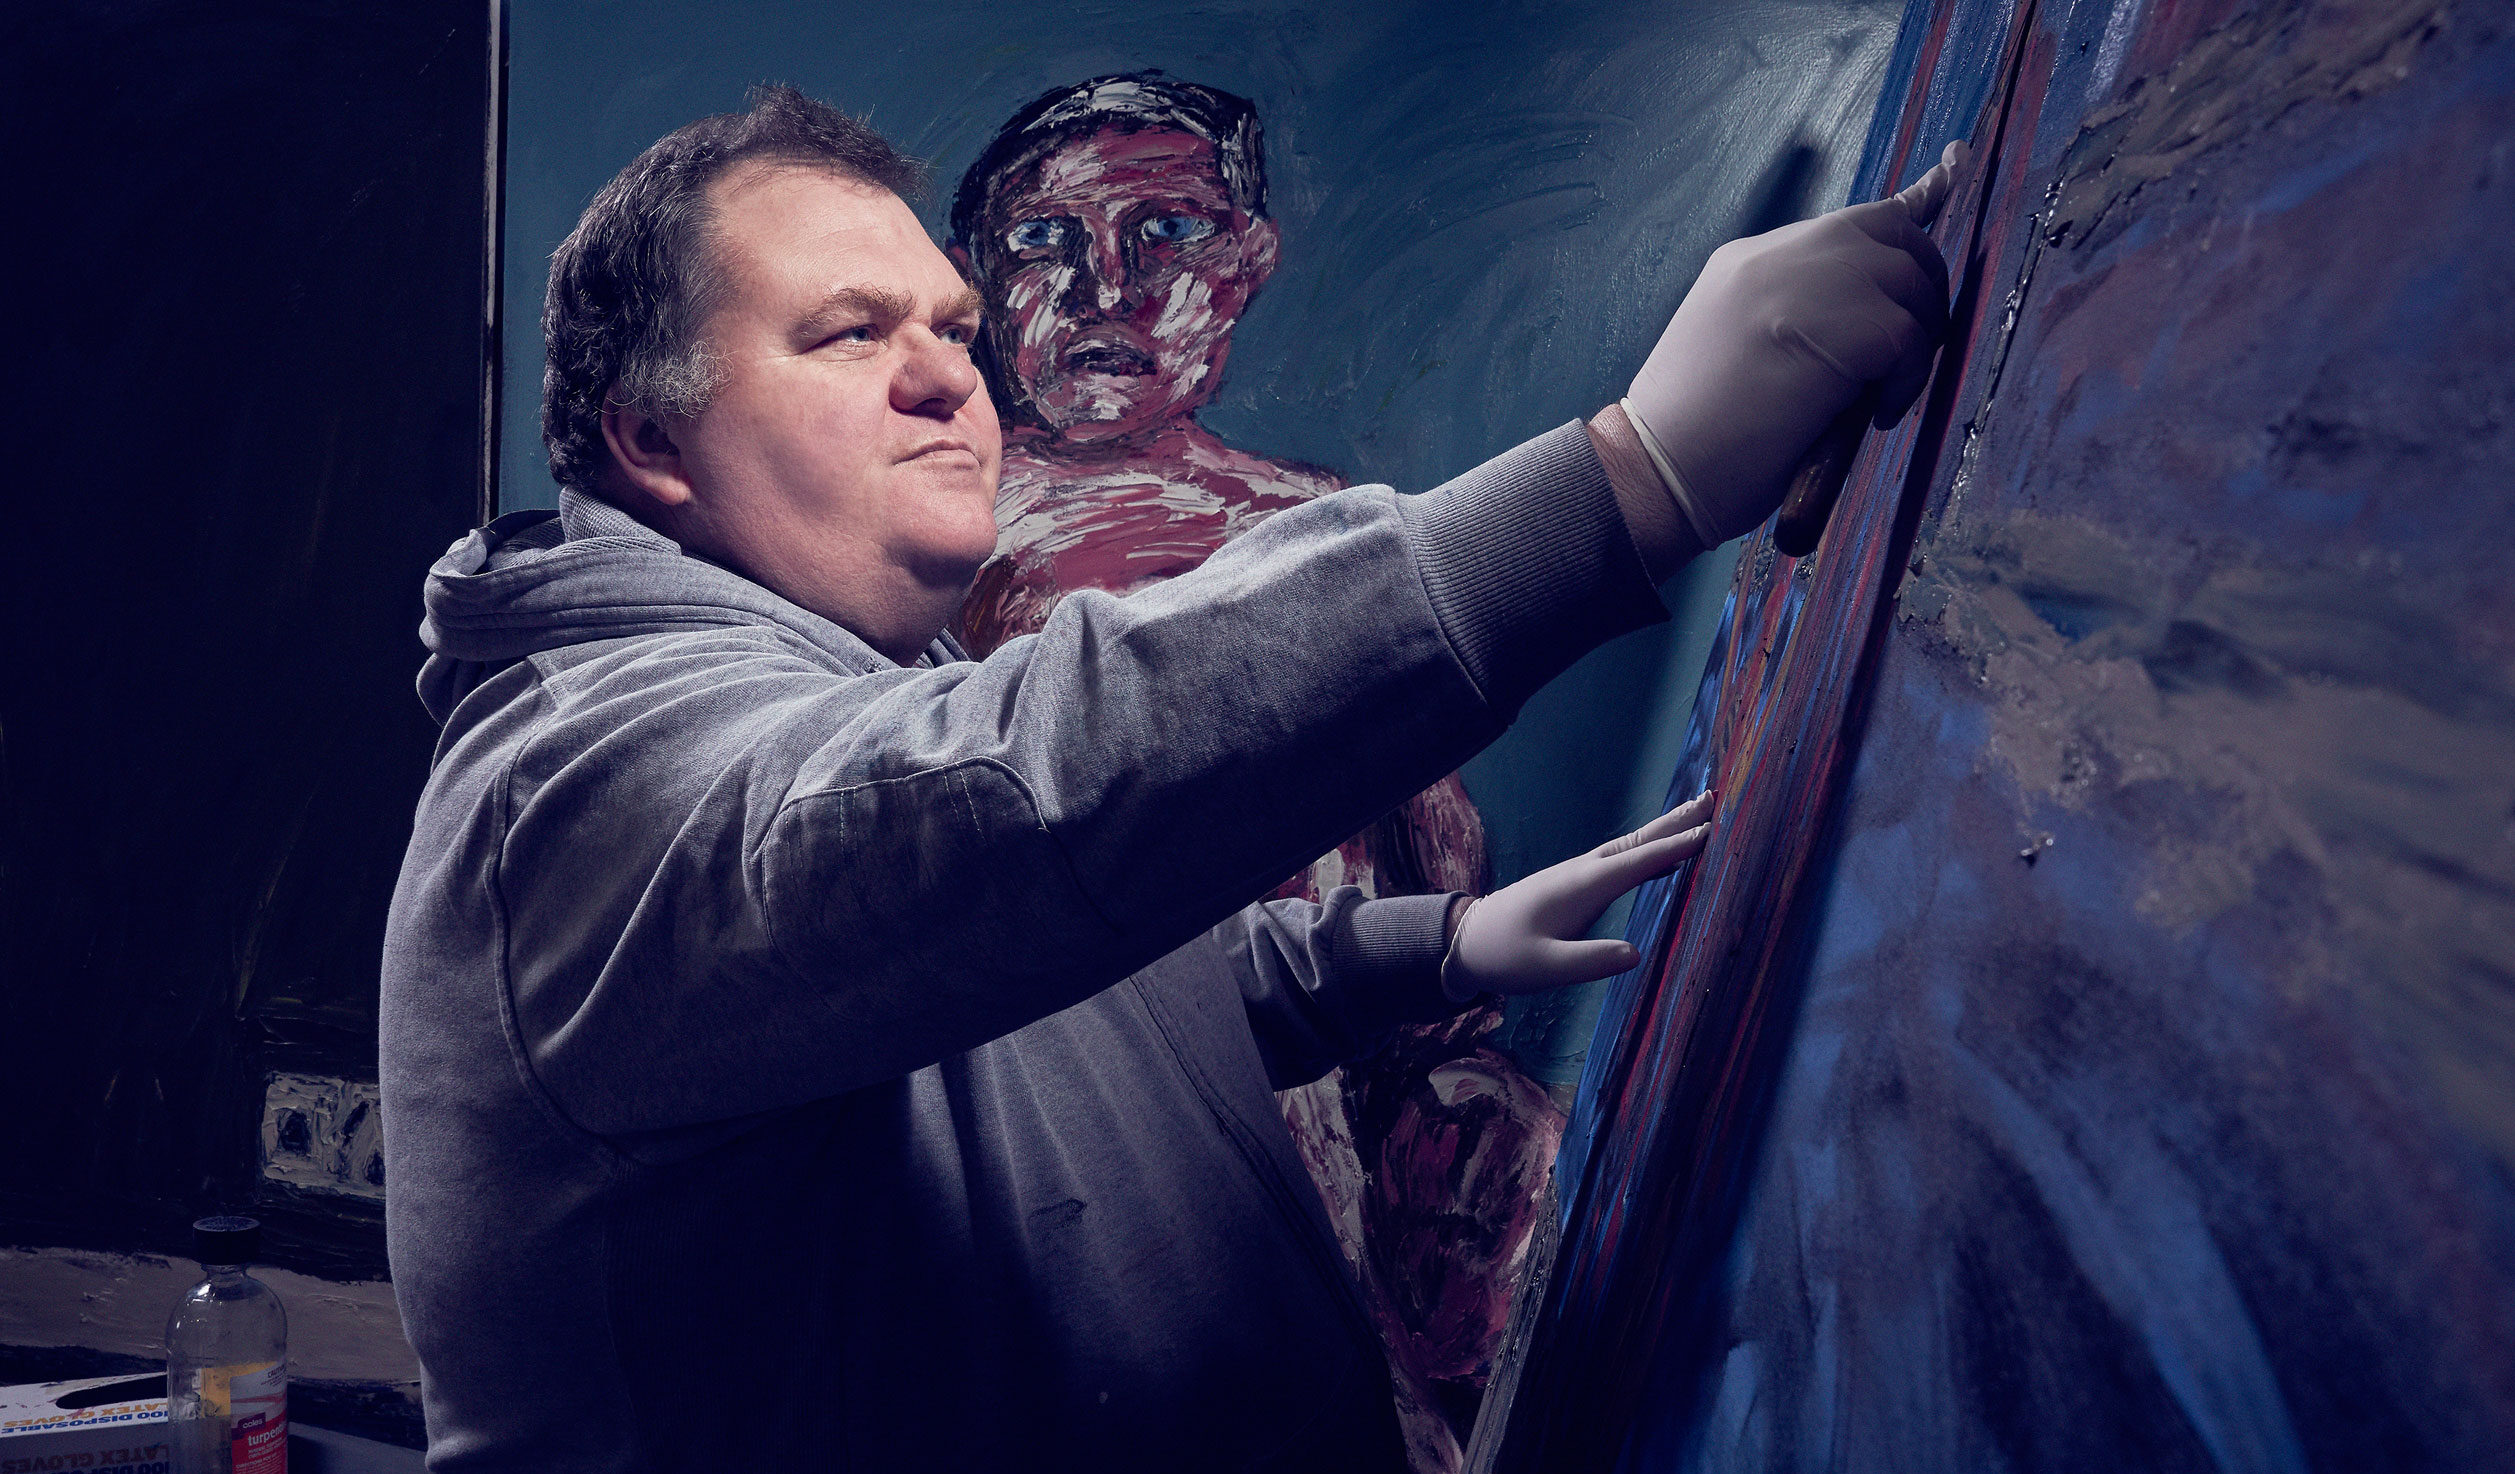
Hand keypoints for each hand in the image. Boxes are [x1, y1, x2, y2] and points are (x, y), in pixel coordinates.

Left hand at [1442, 789, 1717, 997]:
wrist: (1468, 940)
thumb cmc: (1506, 955)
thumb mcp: (1546, 968)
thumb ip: (1589, 962)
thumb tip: (1636, 953)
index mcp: (1582, 886)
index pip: (1637, 862)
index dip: (1675, 848)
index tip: (1710, 831)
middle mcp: (1584, 871)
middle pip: (1639, 841)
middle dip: (1677, 823)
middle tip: (1713, 800)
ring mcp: (1579, 873)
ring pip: (1631, 845)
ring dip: (1665, 830)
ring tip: (1699, 815)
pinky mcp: (1576, 882)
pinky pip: (1622, 858)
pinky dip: (1648, 848)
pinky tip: (1663, 854)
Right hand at [1623, 140, 1968, 547]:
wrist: (1652, 470)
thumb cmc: (1693, 438)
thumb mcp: (1739, 350)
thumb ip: (1798, 315)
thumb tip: (1872, 321)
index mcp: (1750, 261)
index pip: (1851, 221)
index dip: (1915, 200)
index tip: (1956, 164)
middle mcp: (1777, 255)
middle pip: (1892, 233)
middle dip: (1922, 286)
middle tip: (1911, 353)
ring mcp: (1803, 282)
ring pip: (1907, 280)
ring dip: (1914, 341)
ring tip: (1879, 395)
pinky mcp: (1835, 326)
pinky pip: (1909, 335)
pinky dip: (1905, 379)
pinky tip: (1871, 413)